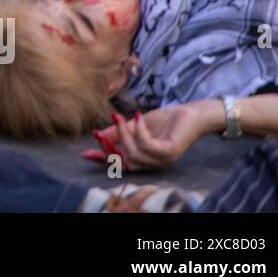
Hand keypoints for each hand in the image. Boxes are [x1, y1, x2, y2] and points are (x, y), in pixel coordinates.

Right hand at [82, 105, 210, 170]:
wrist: (192, 113)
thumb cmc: (167, 120)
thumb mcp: (136, 124)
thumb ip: (120, 131)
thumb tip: (100, 135)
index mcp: (145, 158)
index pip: (121, 162)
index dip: (103, 159)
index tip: (85, 153)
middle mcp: (153, 163)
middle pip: (125, 163)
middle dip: (109, 148)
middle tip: (98, 133)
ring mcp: (162, 159)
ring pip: (134, 154)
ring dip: (122, 134)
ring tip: (118, 117)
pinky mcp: (170, 152)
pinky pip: (146, 145)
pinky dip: (139, 131)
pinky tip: (137, 116)